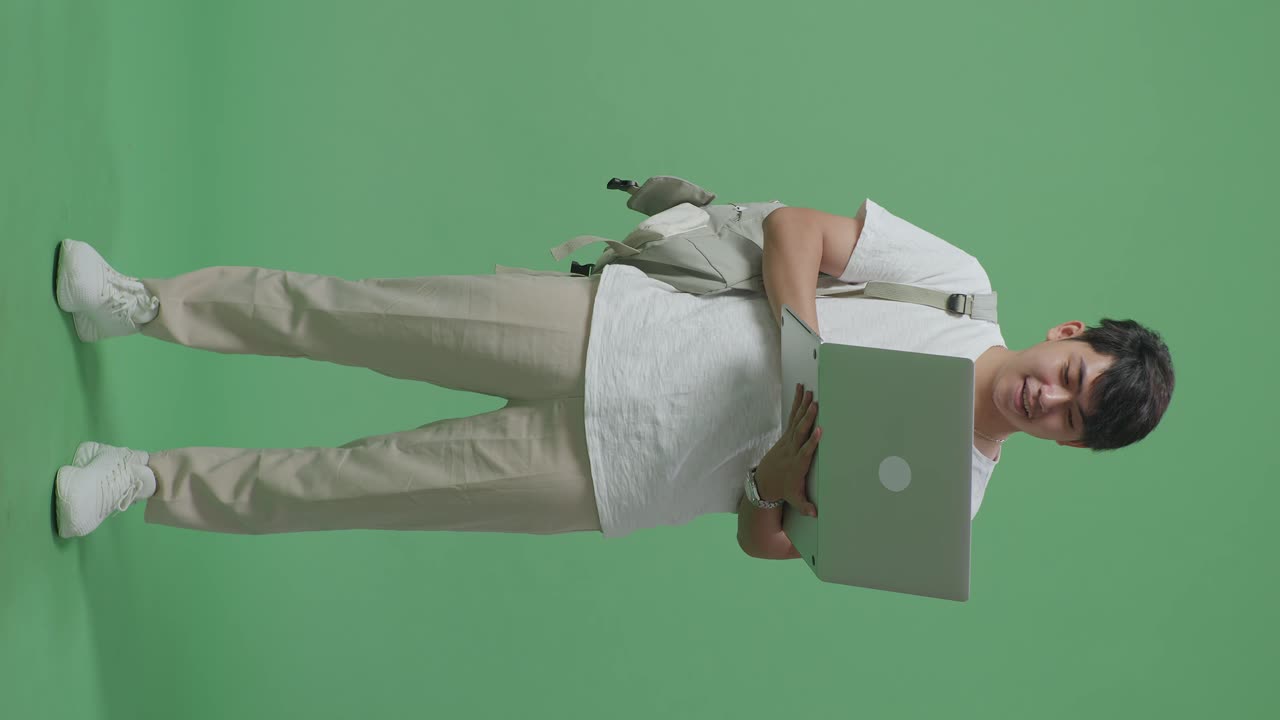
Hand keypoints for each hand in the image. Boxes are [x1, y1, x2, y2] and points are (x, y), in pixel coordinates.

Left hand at [757, 383, 820, 517]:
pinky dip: (797, 403)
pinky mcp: (786, 435)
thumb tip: (815, 515)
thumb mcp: (794, 499)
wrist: (764, 482)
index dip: (812, 441)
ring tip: (809, 392)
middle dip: (808, 418)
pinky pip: (793, 417)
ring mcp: (788, 441)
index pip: (806, 451)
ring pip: (796, 420)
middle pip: (800, 432)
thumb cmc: (783, 490)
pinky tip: (801, 390)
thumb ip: (805, 506)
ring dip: (803, 406)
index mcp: (797, 463)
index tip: (819, 431)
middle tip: (815, 404)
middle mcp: (792, 449)